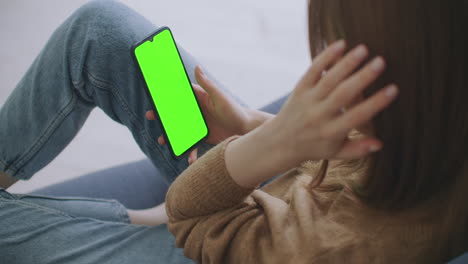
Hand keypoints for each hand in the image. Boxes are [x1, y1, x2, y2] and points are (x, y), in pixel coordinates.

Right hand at [146, 66, 249, 163]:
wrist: (246, 129)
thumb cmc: (235, 110)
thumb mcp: (220, 97)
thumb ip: (208, 84)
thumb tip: (197, 67)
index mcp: (199, 98)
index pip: (179, 95)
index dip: (166, 95)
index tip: (154, 96)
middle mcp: (197, 111)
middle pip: (175, 113)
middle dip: (162, 116)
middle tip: (150, 116)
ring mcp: (199, 124)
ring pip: (180, 130)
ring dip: (171, 136)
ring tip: (163, 140)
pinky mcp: (203, 136)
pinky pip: (191, 144)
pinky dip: (189, 152)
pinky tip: (188, 159)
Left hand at [271, 40, 397, 162]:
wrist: (280, 142)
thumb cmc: (314, 147)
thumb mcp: (336, 153)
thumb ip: (358, 149)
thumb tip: (381, 143)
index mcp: (331, 132)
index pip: (357, 116)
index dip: (376, 103)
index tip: (393, 89)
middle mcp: (319, 115)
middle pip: (342, 94)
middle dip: (362, 77)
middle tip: (381, 61)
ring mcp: (308, 100)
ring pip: (328, 79)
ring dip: (346, 63)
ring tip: (364, 49)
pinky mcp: (299, 89)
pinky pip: (312, 71)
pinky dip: (325, 57)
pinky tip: (340, 44)